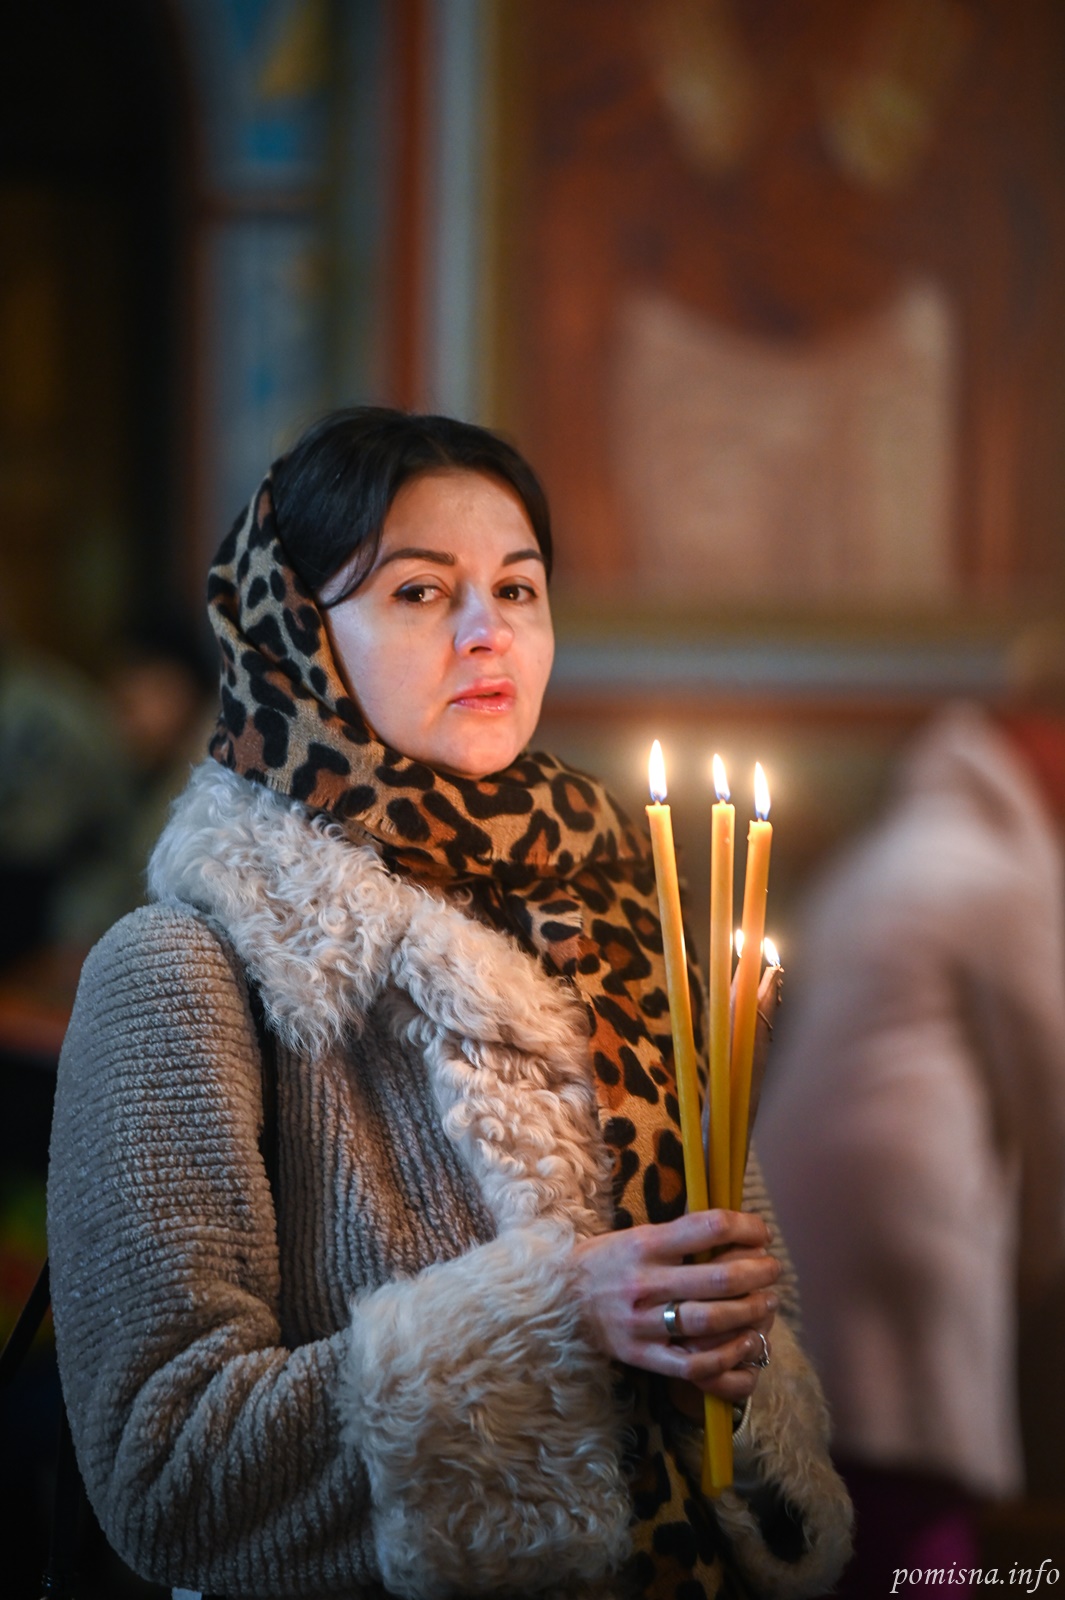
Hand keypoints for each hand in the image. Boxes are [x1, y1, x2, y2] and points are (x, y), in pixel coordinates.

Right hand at [572, 1208, 779, 1404]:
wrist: (556, 1302)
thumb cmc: (605, 1263)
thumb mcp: (634, 1236)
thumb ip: (679, 1236)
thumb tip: (735, 1231)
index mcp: (643, 1245)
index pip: (707, 1228)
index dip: (745, 1228)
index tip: (761, 1232)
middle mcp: (644, 1283)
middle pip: (718, 1279)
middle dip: (758, 1273)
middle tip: (772, 1270)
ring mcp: (643, 1324)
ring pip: (711, 1323)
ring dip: (750, 1314)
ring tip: (767, 1304)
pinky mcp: (642, 1357)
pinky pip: (693, 1366)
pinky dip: (728, 1361)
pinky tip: (746, 1348)